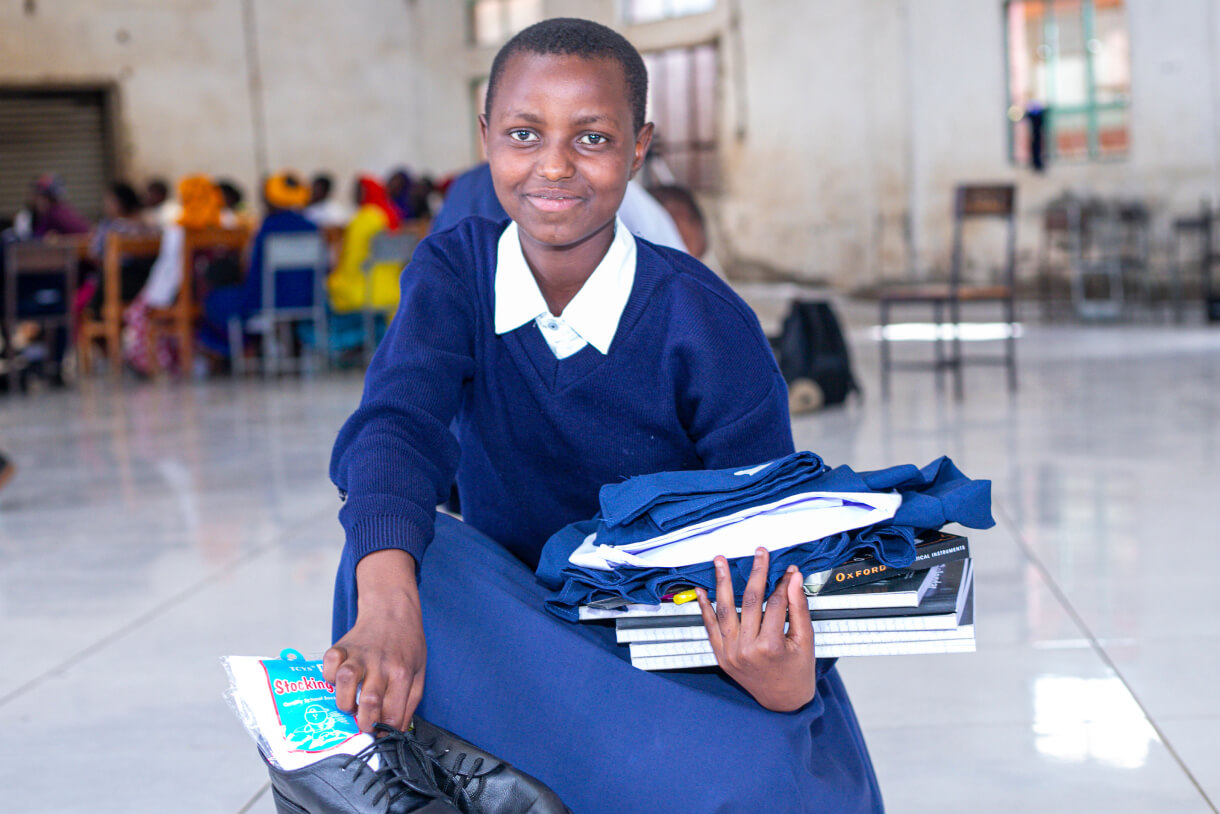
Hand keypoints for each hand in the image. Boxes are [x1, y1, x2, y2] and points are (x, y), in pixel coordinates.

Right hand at [323, 549, 426, 731]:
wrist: (392, 610)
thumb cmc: (406, 644)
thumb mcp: (419, 672)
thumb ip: (409, 703)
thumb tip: (396, 731)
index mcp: (402, 673)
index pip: (392, 712)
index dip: (385, 731)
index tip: (381, 734)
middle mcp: (381, 664)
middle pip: (369, 702)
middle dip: (364, 723)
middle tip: (365, 725)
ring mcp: (359, 654)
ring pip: (345, 682)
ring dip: (345, 701)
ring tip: (351, 704)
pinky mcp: (342, 646)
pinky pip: (328, 664)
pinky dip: (328, 676)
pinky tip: (338, 680)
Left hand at [696, 548, 816, 711]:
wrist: (782, 701)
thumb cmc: (797, 671)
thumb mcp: (805, 640)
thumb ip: (799, 608)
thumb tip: (794, 578)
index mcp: (770, 647)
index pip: (776, 604)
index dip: (784, 583)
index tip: (789, 569)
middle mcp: (746, 649)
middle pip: (750, 601)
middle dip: (756, 573)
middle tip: (759, 553)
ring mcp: (730, 653)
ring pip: (725, 610)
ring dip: (722, 582)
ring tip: (720, 561)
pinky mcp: (720, 655)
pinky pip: (709, 627)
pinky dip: (704, 608)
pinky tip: (701, 589)